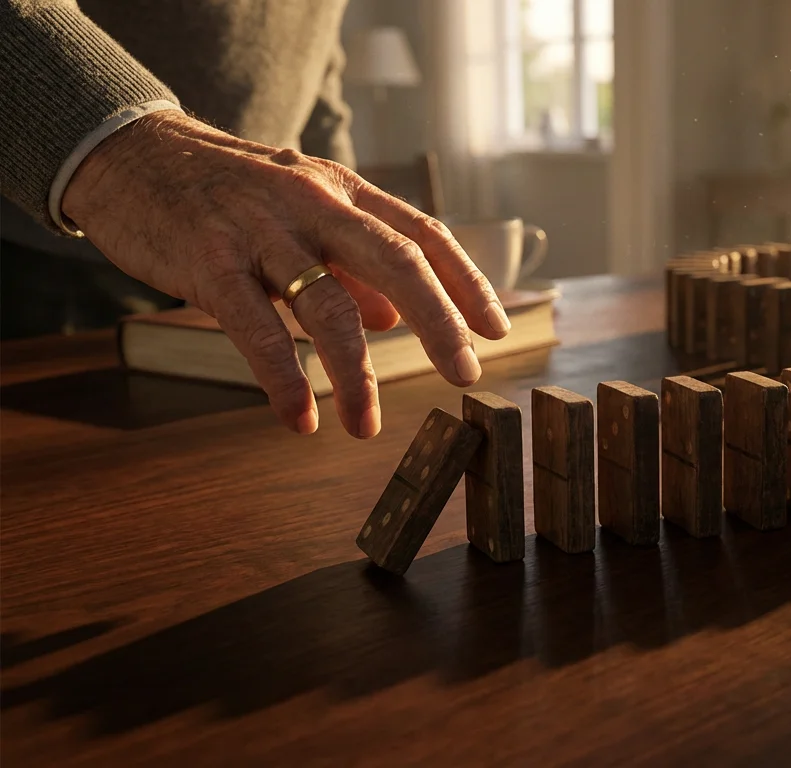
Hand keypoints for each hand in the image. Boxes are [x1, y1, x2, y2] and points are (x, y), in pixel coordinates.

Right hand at [61, 110, 509, 438]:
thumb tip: (395, 318)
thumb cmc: (224, 193)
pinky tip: (300, 419)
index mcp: (342, 191)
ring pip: (327, 305)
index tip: (496, 330)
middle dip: (440, 322)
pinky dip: (284, 380)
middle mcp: (312, 201)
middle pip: (397, 261)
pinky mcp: (207, 259)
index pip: (424, 233)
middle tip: (464, 375)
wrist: (126, 154)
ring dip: (356, 373)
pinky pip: (256, 329)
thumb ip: (348, 264)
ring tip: (365, 425)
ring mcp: (261, 228)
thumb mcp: (299, 213)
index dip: (466, 282)